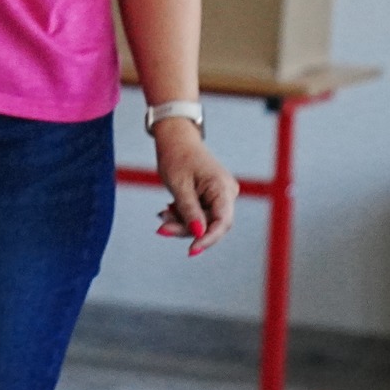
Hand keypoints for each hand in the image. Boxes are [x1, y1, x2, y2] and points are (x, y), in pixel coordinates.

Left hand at [151, 120, 237, 256]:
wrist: (175, 138)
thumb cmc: (176, 156)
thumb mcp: (178, 185)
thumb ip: (189, 210)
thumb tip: (199, 234)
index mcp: (222, 188)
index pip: (222, 222)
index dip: (208, 239)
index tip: (191, 251)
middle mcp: (227, 192)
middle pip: (212, 224)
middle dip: (187, 229)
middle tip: (161, 228)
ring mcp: (221, 194)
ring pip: (204, 220)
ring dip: (182, 222)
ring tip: (163, 214)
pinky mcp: (212, 195)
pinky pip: (200, 213)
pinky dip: (184, 215)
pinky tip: (169, 209)